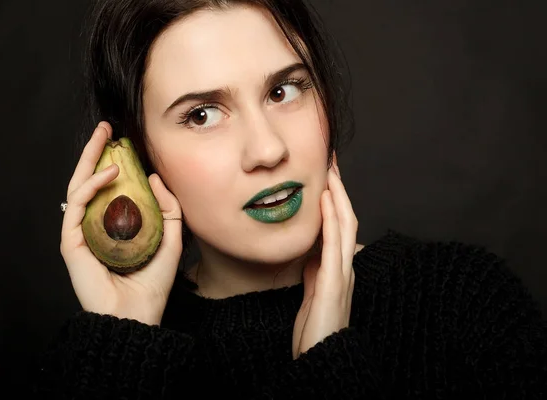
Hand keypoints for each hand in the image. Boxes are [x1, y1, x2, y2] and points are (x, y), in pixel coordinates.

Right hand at [59, 121, 183, 325]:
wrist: (137, 315)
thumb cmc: (152, 284)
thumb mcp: (170, 238)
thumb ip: (167, 208)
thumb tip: (154, 177)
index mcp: (113, 226)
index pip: (109, 188)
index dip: (113, 163)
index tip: (123, 141)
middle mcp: (94, 226)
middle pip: (90, 181)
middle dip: (96, 152)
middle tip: (106, 128)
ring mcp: (80, 233)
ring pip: (79, 186)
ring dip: (90, 159)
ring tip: (104, 137)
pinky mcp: (71, 241)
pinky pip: (77, 205)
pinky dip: (91, 185)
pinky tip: (109, 172)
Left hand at [292, 154, 357, 358]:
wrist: (321, 358)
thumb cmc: (315, 329)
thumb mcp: (312, 294)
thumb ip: (315, 272)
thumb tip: (312, 254)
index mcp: (338, 268)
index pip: (339, 226)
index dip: (335, 199)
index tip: (326, 175)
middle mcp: (344, 266)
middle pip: (346, 218)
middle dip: (339, 188)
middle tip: (331, 161)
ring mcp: (342, 273)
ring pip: (344, 225)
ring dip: (338, 195)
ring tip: (330, 170)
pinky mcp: (333, 282)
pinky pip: (334, 244)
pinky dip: (332, 219)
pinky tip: (326, 200)